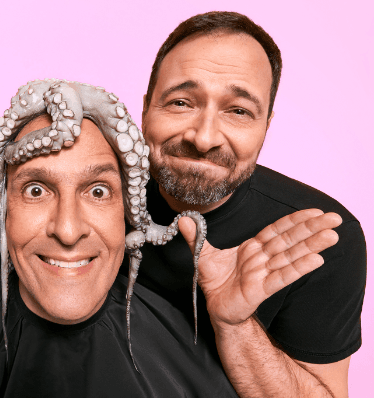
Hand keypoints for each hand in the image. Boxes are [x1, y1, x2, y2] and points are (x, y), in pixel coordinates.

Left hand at [179, 209, 340, 327]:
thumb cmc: (214, 280)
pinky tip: (316, 260)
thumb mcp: (202, 254)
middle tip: (334, 219)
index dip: (295, 221)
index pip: (277, 231)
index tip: (314, 212)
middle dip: (311, 229)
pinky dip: (298, 268)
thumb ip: (195, 235)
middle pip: (290, 241)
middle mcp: (262, 258)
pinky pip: (281, 277)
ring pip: (290, 256)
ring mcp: (264, 273)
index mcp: (253, 247)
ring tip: (331, 236)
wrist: (213, 307)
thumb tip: (184, 217)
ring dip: (311, 246)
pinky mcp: (261, 289)